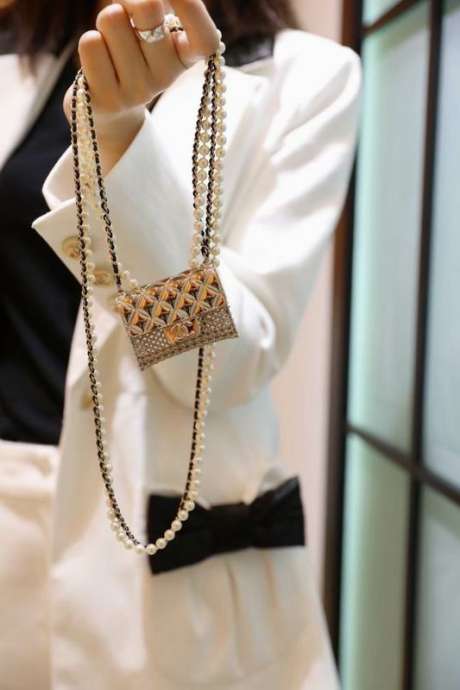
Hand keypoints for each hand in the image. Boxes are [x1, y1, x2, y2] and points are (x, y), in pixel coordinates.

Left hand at [64, 0, 220, 173]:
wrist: (110, 109)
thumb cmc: (132, 52)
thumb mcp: (151, 28)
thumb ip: (152, 5)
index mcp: (184, 57)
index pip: (205, 40)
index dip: (194, 10)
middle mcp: (165, 77)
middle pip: (148, 7)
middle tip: (128, 11)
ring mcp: (136, 91)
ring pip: (112, 18)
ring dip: (106, 21)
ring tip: (113, 42)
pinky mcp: (107, 98)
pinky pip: (91, 44)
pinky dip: (90, 43)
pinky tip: (100, 61)